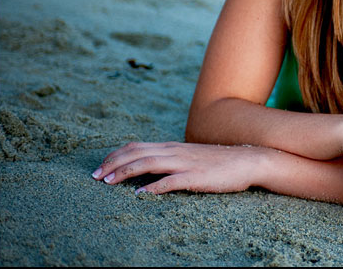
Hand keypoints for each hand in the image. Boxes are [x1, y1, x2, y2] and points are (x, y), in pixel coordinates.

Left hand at [92, 141, 265, 193]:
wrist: (248, 160)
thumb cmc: (220, 162)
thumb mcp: (191, 157)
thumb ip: (171, 160)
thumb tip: (151, 170)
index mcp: (172, 147)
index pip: (136, 146)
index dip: (115, 156)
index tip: (100, 167)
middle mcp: (175, 152)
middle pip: (136, 153)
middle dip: (112, 164)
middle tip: (94, 176)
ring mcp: (185, 163)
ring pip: (147, 163)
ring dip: (124, 173)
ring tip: (107, 183)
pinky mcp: (195, 177)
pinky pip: (169, 182)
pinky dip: (152, 188)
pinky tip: (140, 196)